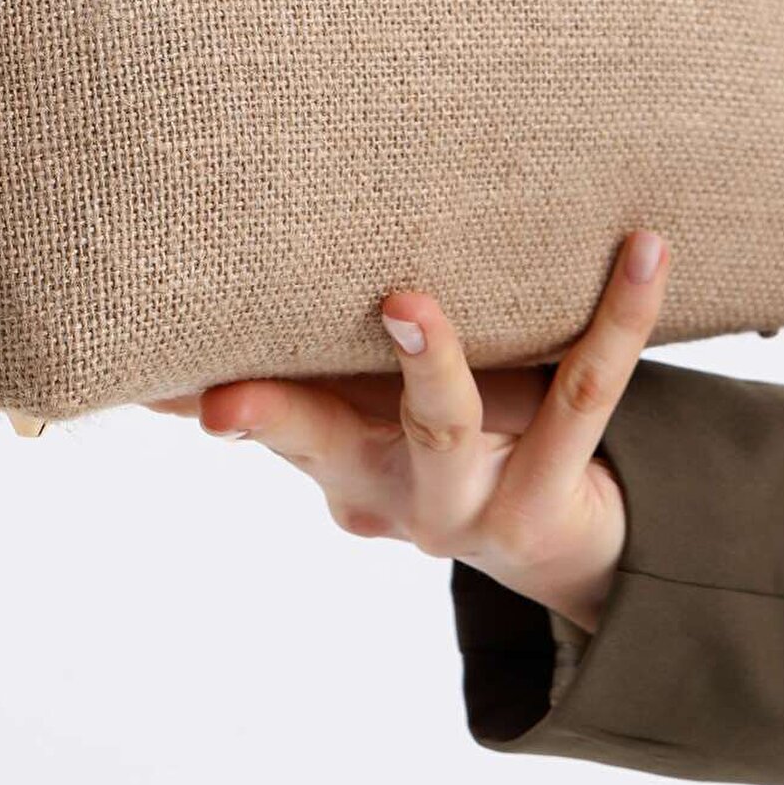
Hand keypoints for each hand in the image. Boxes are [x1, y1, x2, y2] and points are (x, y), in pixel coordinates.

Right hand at [148, 229, 669, 630]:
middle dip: (269, 419)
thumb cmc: (439, 440)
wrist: (561, 537)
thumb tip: (174, 318)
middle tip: (222, 405)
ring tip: (408, 301)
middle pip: (319, 443)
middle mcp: (387, 489)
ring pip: (442, 425)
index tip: (138, 383)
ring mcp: (470, 500)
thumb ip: (286, 372)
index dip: (194, 400)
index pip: (250, 418)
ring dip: (427, 363)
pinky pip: (586, 392)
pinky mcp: (553, 489)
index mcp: (332, 456)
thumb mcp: (360, 413)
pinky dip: (617, 315)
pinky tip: (645, 247)